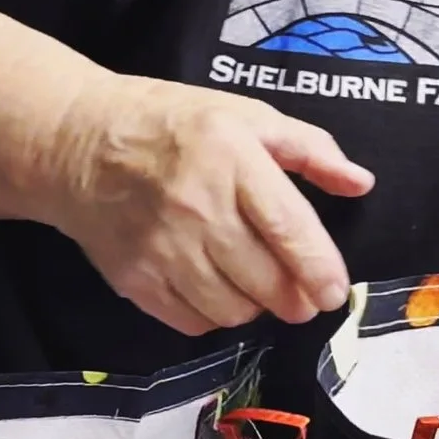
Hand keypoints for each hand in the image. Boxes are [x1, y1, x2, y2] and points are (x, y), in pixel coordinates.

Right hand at [44, 75, 373, 336]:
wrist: (77, 144)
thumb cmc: (173, 124)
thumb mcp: (248, 116)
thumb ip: (310, 149)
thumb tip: (361, 182)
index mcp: (232, 161)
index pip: (287, 228)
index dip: (318, 268)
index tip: (337, 292)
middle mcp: (197, 209)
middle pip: (264, 279)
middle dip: (297, 298)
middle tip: (308, 298)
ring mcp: (161, 249)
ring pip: (231, 309)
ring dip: (258, 307)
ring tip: (263, 289)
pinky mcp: (133, 278)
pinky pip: (190, 321)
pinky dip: (215, 317)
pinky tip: (221, 293)